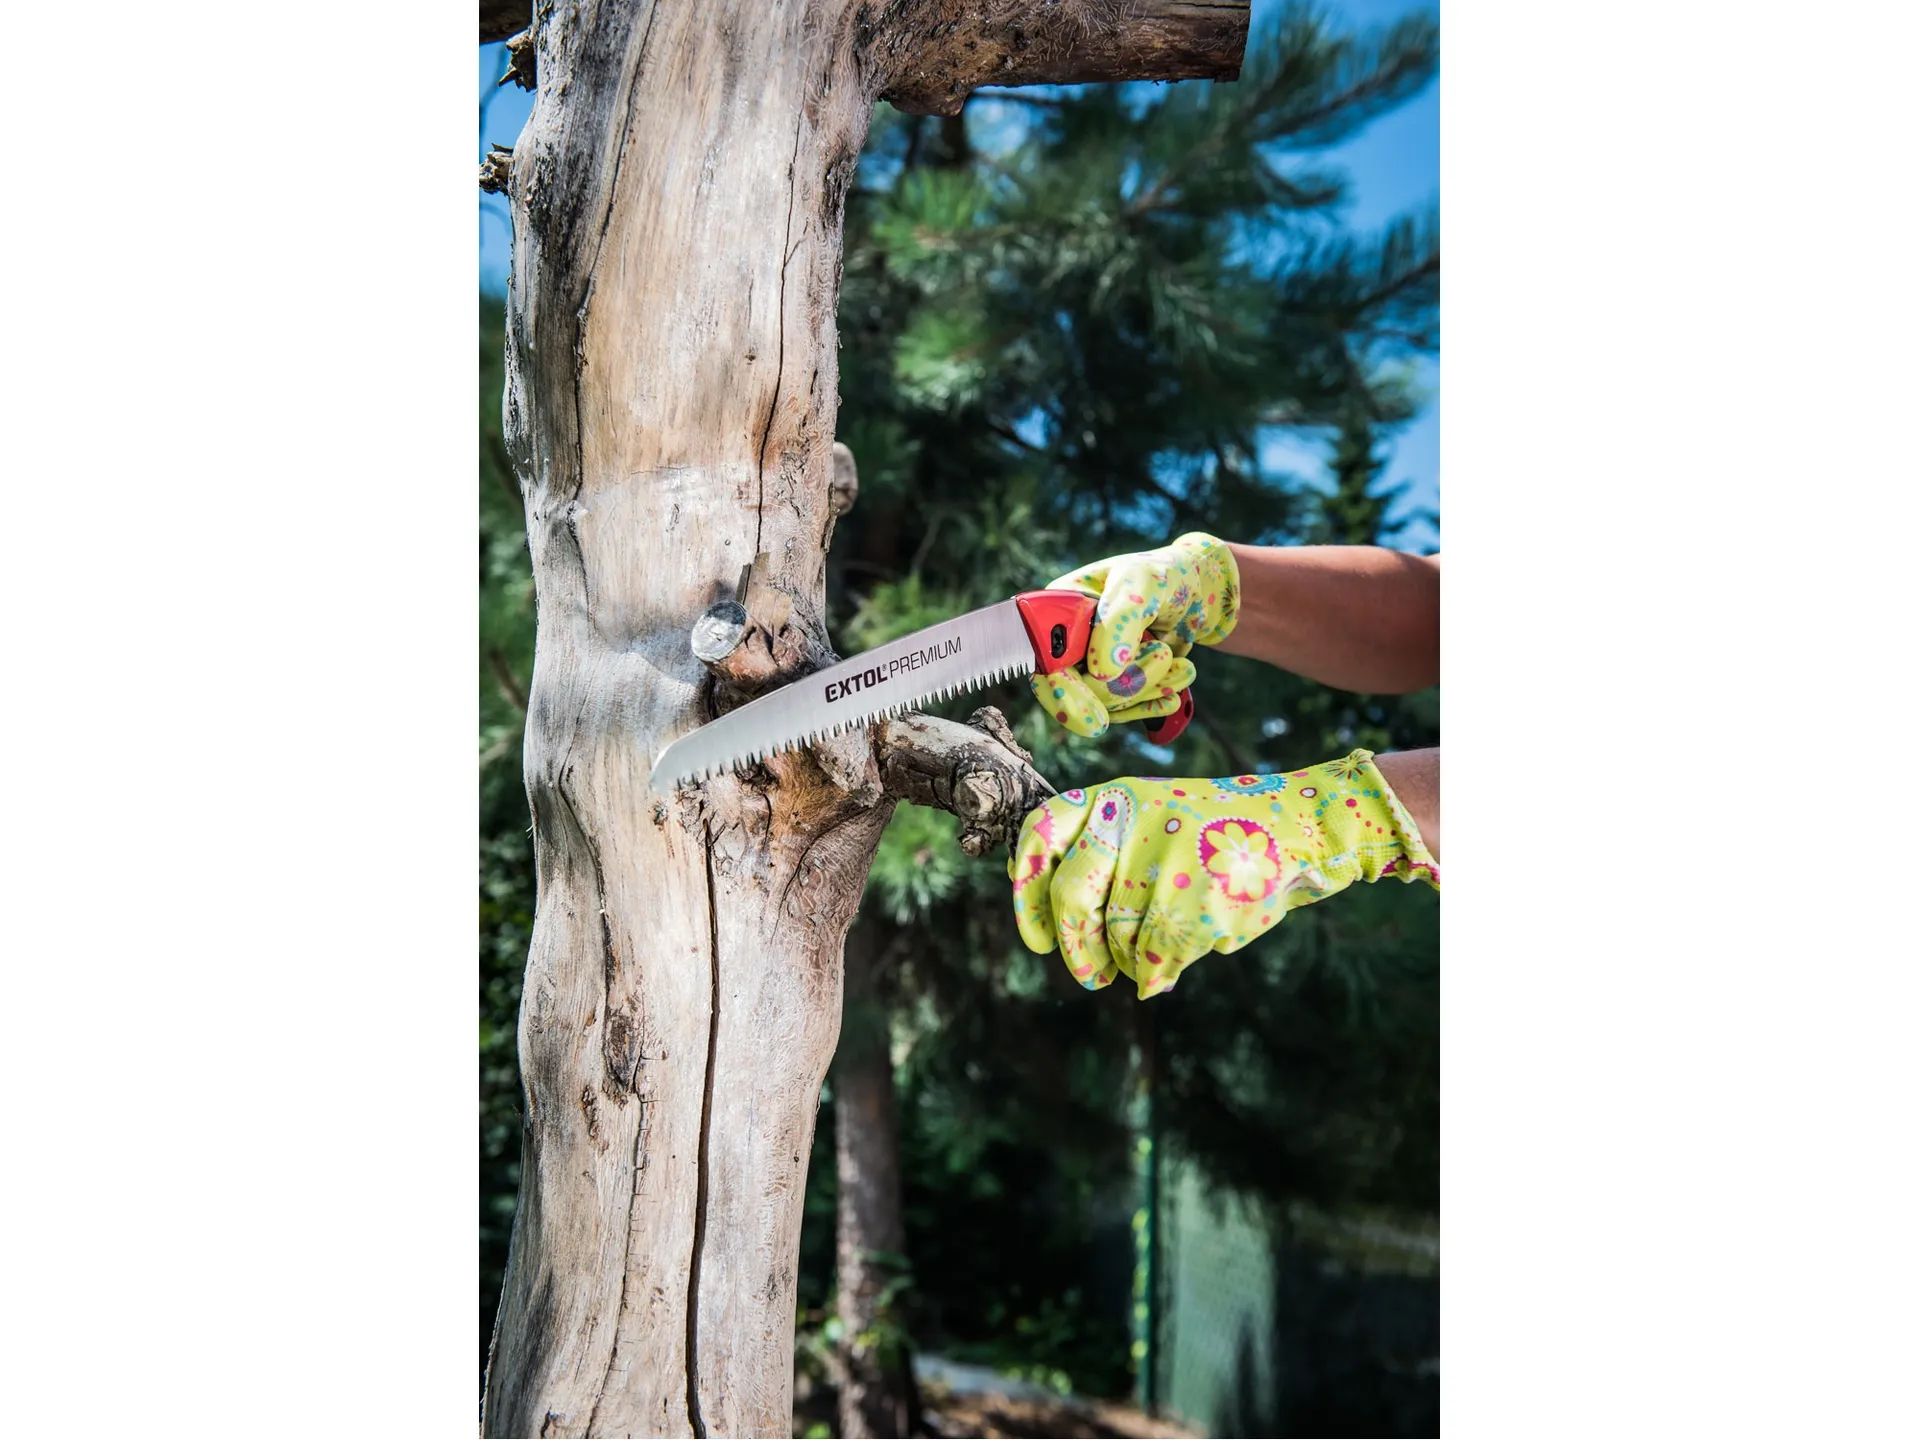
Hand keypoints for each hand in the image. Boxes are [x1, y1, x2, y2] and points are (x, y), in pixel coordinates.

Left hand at [1008, 750, 1438, 997]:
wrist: (1297, 826)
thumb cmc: (1213, 831)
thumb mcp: (1152, 815)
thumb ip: (1102, 852)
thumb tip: (1050, 920)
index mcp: (1113, 797)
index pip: (1041, 834)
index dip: (1026, 891)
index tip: (1036, 939)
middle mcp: (1128, 822)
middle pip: (1071, 899)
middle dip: (1075, 949)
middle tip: (1089, 976)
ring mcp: (1162, 862)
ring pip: (1116, 937)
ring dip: (1130, 959)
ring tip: (1159, 946)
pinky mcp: (1192, 902)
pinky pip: (1154, 957)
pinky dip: (1160, 970)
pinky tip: (1180, 957)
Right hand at [1028, 532, 1238, 737]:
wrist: (1193, 592)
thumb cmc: (1161, 576)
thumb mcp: (1141, 585)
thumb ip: (1119, 621)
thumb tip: (1100, 673)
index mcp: (1055, 612)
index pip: (1045, 664)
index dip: (1064, 695)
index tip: (1095, 720)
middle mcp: (1065, 642)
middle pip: (1077, 691)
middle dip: (1126, 684)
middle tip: (1164, 656)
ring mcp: (1088, 665)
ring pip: (1106, 702)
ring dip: (1148, 688)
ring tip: (1184, 667)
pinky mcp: (1113, 682)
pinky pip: (1124, 708)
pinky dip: (1152, 700)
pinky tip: (1174, 692)